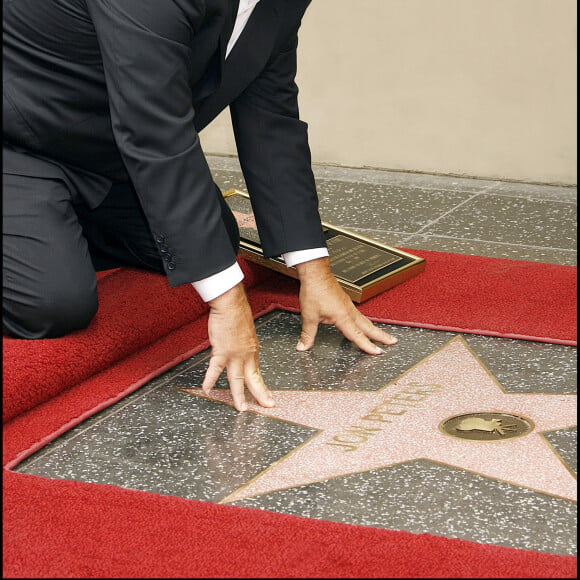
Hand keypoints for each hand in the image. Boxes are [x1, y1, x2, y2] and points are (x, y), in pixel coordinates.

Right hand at [202, 283, 274, 411]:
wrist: (231, 304)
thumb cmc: (237, 314)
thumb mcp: (246, 332)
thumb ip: (244, 344)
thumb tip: (241, 348)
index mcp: (252, 350)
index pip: (257, 373)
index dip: (262, 386)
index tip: (267, 397)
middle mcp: (246, 355)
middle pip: (253, 379)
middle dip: (260, 395)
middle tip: (266, 406)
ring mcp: (235, 355)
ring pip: (237, 380)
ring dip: (238, 395)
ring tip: (240, 408)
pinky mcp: (222, 351)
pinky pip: (215, 369)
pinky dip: (210, 380)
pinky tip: (207, 390)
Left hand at [295, 257, 397, 353]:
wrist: (316, 273)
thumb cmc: (314, 291)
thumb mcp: (309, 315)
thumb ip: (308, 333)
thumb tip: (303, 346)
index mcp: (343, 316)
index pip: (357, 335)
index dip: (367, 345)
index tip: (378, 352)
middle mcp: (349, 311)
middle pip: (368, 327)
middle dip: (381, 336)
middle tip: (393, 342)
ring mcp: (348, 306)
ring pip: (365, 320)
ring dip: (374, 329)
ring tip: (383, 336)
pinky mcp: (345, 302)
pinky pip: (359, 315)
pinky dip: (365, 322)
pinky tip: (362, 324)